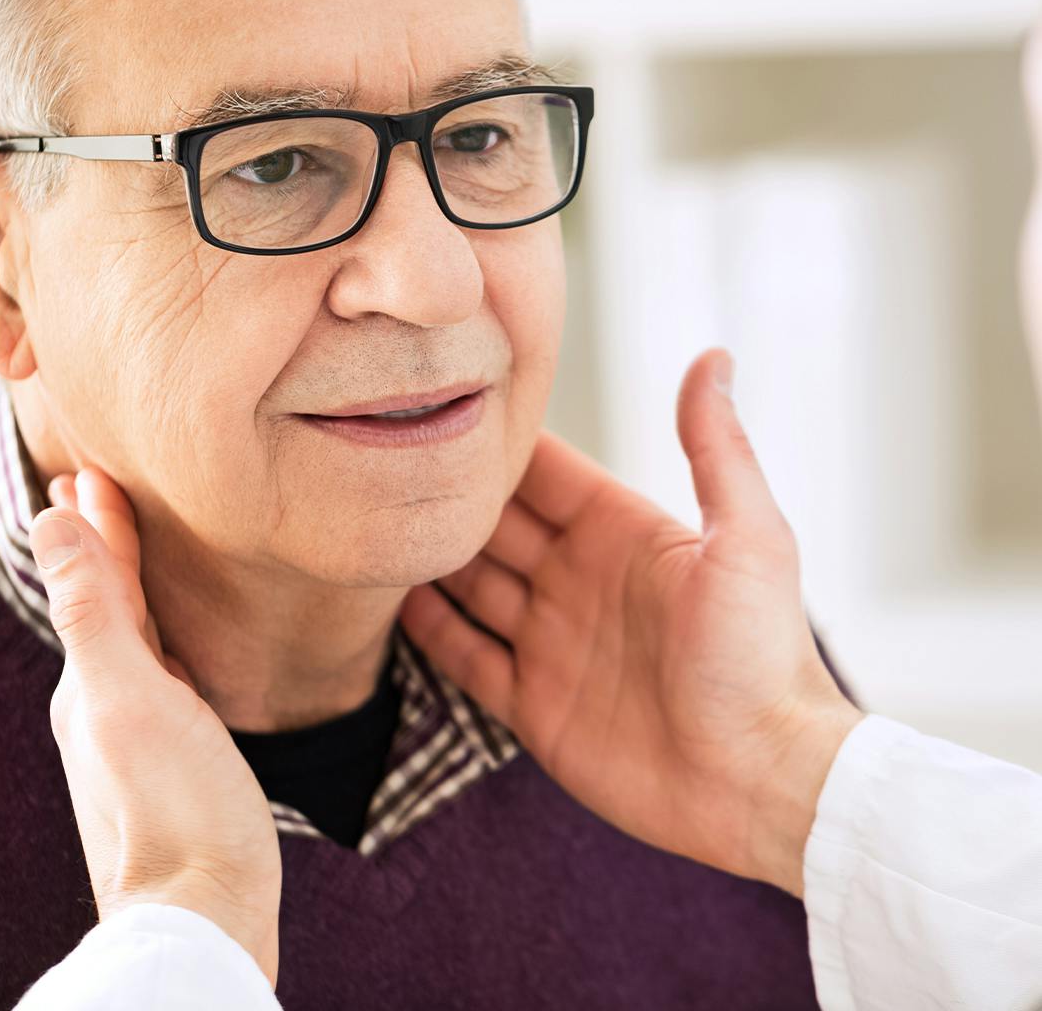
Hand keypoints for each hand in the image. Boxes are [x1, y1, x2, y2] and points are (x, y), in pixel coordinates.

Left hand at [30, 467, 281, 985]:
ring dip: (126, 583)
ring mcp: (137, 736)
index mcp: (91, 680)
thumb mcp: (128, 696)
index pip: (93, 579)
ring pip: (130, 637)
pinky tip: (173, 644)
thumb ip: (93, 609)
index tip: (91, 470)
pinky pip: (160, 675)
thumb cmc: (175, 807)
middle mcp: (104, 704)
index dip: (97, 523)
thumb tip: (49, 520)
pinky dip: (159, 635)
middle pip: (105, 603)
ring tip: (128, 545)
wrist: (203, 917)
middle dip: (102, 543)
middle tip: (95, 489)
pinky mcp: (171, 763)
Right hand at [397, 348, 863, 896]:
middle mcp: (579, 579)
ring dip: (430, 558)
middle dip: (449, 496)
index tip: (442, 402)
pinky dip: (433, 632)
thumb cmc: (764, 657)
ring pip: (472, 586)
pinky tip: (393, 602)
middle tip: (385, 459)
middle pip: (496, 524)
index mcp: (622, 534)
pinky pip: (469, 659)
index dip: (499, 443)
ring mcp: (553, 643)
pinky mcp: (536, 706)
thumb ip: (717, 449)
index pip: (546, 473)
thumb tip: (712, 355)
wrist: (762, 783)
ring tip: (374, 521)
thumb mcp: (749, 539)